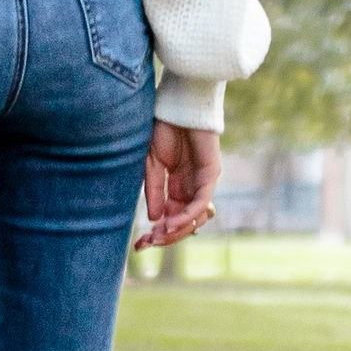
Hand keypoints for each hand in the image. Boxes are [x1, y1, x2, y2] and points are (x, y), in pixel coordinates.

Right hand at [136, 121, 218, 248]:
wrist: (177, 106)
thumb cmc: (164, 129)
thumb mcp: (152, 164)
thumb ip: (155, 191)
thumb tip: (154, 219)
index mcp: (177, 186)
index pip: (170, 217)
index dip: (157, 232)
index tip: (140, 244)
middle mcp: (191, 188)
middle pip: (183, 223)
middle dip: (166, 236)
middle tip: (148, 244)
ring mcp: (202, 183)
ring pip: (194, 217)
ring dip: (176, 230)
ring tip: (158, 236)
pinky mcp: (210, 175)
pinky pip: (200, 203)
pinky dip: (187, 216)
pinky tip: (171, 223)